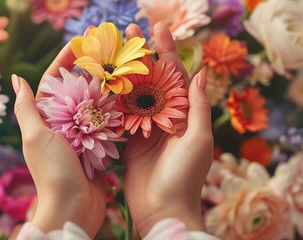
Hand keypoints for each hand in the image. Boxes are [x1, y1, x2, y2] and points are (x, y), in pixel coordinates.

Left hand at [12, 43, 105, 237]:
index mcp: (44, 119)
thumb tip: (16, 78)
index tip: (80, 43)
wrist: (73, 207)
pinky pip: (106, 124)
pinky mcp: (97, 147)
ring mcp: (81, 136)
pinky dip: (114, 111)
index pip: (52, 81)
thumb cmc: (52, 171)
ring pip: (94, 104)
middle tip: (106, 52)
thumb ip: (27, 107)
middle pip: (75, 89)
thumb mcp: (36, 135)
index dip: (63, 60)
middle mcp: (62, 125)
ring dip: (104, 87)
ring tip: (119, 68)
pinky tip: (126, 97)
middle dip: (88, 70)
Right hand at [123, 22, 213, 236]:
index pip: (175, 75)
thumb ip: (197, 106)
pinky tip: (101, 78)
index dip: (167, 50)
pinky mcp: (128, 139)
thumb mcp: (199, 140)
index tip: (158, 28)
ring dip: (124, 69)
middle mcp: (163, 117)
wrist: (163, 210)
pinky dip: (111, 96)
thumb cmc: (185, 176)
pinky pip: (119, 113)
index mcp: (183, 114)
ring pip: (133, 92)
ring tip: (112, 48)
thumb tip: (201, 71)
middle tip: (128, 30)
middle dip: (142, 53)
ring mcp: (144, 127)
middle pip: (151, 78)